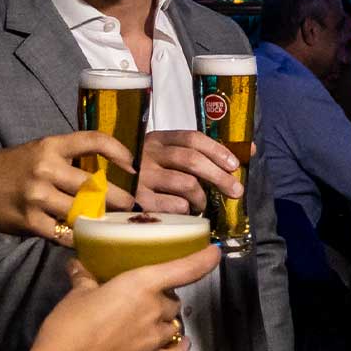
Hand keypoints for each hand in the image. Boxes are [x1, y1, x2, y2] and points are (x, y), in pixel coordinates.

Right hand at [0, 132, 134, 239]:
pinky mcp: (32, 221)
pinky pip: (66, 234)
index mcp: (50, 146)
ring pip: (83, 212)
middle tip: (131, 206)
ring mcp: (38, 197)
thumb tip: (106, 170)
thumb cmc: (9, 169)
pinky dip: (79, 237)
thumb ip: (67, 158)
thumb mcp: (37, 151)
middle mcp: (46, 169)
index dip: (119, 151)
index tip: (132, 165)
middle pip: (95, 186)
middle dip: (119, 198)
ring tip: (113, 223)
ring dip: (101, 220)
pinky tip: (88, 238)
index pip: (93, 141)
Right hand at [14, 247, 216, 350]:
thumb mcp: (76, 295)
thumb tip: (78, 266)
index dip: (202, 260)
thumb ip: (84, 279)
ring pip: (172, 324)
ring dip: (164, 320)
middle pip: (172, 300)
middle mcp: (154, 311)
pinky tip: (180, 343)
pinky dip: (179, 347)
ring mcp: (154, 340)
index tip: (214, 253)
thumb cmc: (69, 326)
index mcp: (140, 285)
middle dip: (162, 296)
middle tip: (140, 296)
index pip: (182, 269)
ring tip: (146, 320)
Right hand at [130, 129, 249, 217]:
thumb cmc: (142, 172)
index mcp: (156, 139)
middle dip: (219, 176)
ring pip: (186, 185)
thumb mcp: (162, 154)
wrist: (101, 188)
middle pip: (191, 160)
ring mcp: (141, 178)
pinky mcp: (137, 202)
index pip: (191, 138)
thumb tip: (249, 149)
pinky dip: (187, 211)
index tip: (234, 164)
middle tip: (236, 191)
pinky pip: (174, 207)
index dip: (217, 149)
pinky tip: (185, 213)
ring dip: (202, 197)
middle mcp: (147, 155)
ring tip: (202, 204)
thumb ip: (196, 151)